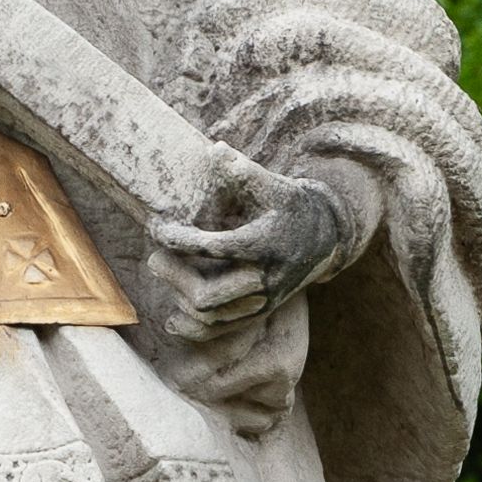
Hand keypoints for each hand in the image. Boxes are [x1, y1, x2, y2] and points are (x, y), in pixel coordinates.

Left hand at [149, 167, 351, 336]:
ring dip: (179, 298)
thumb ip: (244, 172)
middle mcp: (264, 280)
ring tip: (165, 273)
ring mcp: (262, 301)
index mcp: (264, 246)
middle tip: (154, 257)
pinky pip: (221, 332)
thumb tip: (216, 150)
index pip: (213, 248)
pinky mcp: (259, 312)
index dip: (180, 241)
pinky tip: (171, 320)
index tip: (158, 229)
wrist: (328, 236)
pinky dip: (194, 329)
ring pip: (210, 317)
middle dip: (174, 277)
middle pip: (206, 295)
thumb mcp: (275, 185)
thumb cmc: (293, 205)